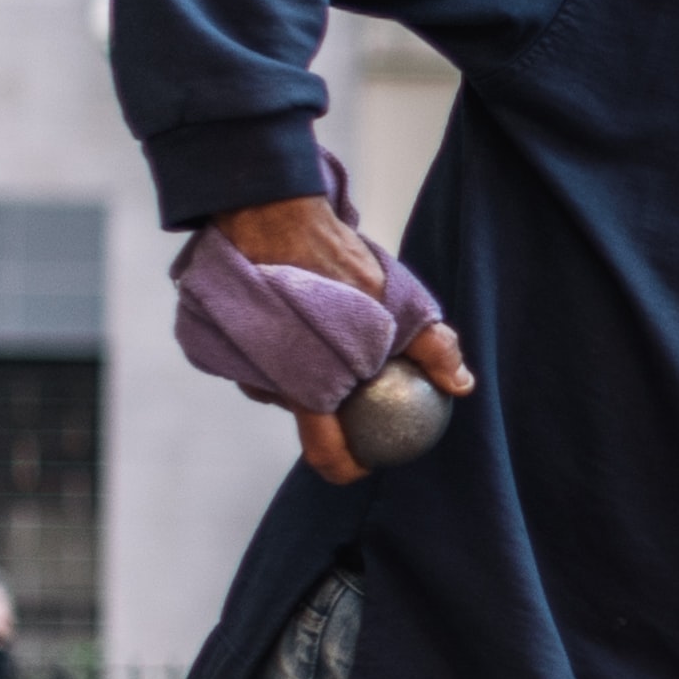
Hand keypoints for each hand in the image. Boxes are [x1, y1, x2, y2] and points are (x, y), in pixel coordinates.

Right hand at [213, 193, 475, 485]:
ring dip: (306, 372)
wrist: (269, 212)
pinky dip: (281, 348)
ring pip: (280, 383)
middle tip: (361, 386)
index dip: (347, 466)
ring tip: (332, 341)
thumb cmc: (337, 260)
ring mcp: (236, 363)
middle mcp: (264, 385)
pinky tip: (304, 322)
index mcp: (306, 389)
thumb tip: (460, 386)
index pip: (323, 452)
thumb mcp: (399, 302)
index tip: (368, 461)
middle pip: (305, 415)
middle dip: (333, 410)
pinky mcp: (219, 340)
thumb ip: (432, 347)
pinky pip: (259, 357)